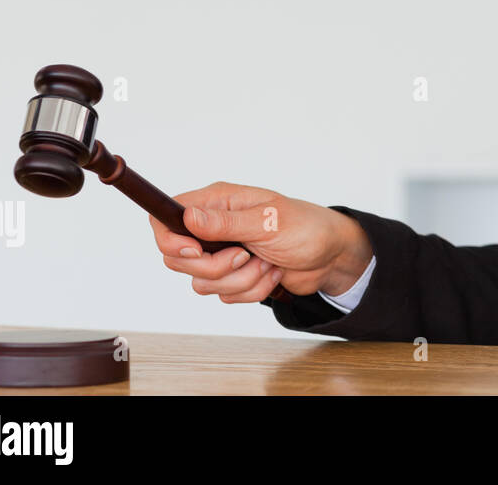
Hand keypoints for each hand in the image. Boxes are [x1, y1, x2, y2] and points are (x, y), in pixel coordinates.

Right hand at [149, 181, 372, 302]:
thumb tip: (187, 217)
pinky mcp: (234, 276)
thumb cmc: (307, 227)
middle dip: (215, 267)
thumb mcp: (268, 222)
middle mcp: (215, 227)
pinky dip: (251, 290)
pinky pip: (224, 295)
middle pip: (178, 259)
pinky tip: (271, 273)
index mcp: (218, 203)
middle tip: (245, 256)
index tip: (195, 252)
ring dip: (241, 280)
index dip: (170, 240)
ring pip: (202, 282)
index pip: (166, 218)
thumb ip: (226, 223)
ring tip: (266, 262)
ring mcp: (223, 253)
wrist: (331, 256)